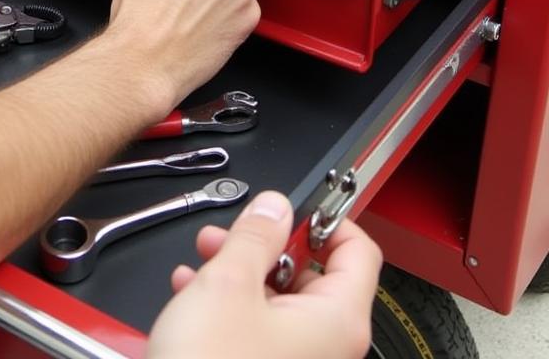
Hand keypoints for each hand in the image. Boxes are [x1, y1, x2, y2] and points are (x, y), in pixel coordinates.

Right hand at [147, 192, 381, 358]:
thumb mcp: (228, 282)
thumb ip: (255, 235)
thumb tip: (275, 207)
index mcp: (337, 320)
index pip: (358, 251)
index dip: (327, 221)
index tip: (291, 206)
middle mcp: (328, 347)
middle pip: (311, 275)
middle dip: (265, 248)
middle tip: (228, 234)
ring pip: (279, 302)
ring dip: (240, 274)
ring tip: (201, 262)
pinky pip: (260, 330)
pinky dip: (229, 307)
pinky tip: (192, 295)